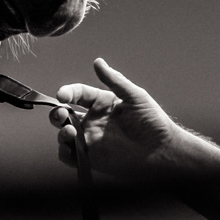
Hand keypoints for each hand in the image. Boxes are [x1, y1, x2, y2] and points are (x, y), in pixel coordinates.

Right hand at [48, 58, 181, 177]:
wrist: (161, 151)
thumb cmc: (152, 121)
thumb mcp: (134, 96)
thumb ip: (114, 80)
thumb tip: (98, 61)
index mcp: (102, 103)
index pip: (78, 94)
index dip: (68, 92)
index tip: (63, 95)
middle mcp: (93, 120)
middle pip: (65, 114)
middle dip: (57, 112)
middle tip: (62, 113)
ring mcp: (91, 139)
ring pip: (64, 134)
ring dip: (60, 131)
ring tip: (69, 131)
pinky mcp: (91, 158)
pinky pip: (69, 155)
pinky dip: (64, 150)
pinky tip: (71, 145)